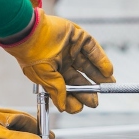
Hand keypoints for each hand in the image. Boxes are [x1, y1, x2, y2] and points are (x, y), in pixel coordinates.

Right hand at [0, 0, 114, 113]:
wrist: (29, 31)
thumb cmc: (30, 53)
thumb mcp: (43, 77)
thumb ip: (56, 90)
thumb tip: (63, 107)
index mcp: (51, 71)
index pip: (66, 88)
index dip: (73, 98)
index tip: (80, 107)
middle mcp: (62, 61)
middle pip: (79, 78)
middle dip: (88, 90)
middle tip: (96, 100)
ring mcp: (71, 48)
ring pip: (88, 64)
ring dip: (99, 75)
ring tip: (108, 84)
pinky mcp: (78, 36)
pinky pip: (93, 49)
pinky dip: (101, 60)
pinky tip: (107, 71)